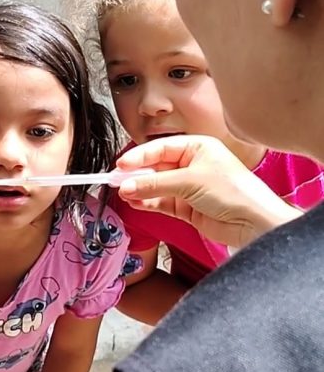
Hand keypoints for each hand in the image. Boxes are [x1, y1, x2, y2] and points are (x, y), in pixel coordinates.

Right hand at [116, 135, 299, 247]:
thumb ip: (155, 184)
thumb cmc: (234, 192)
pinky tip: (135, 202)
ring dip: (140, 190)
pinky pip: (161, 202)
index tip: (121, 165)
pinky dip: (147, 203)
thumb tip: (126, 186)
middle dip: (137, 175)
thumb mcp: (190, 181)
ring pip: (156, 186)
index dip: (140, 156)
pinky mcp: (187, 208)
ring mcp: (189, 187)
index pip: (161, 148)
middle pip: (156, 167)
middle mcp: (192, 165)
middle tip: (117, 180)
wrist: (255, 223)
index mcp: (198, 147)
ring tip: (123, 193)